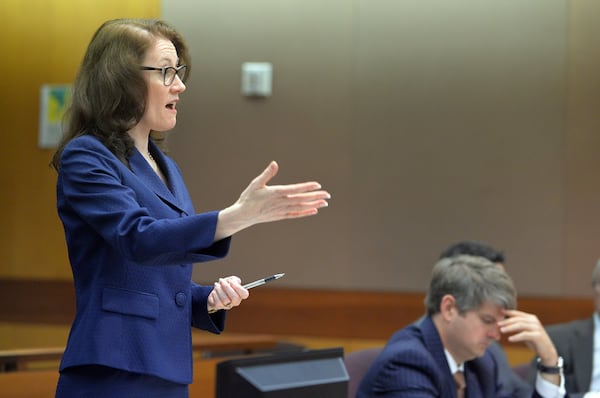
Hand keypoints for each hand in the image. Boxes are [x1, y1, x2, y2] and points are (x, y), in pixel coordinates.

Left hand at [207, 276, 248, 312]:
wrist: (216, 290)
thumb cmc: (226, 285)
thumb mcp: (232, 280)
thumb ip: (234, 280)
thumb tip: (232, 282)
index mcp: (241, 294)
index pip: (244, 294)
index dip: (238, 287)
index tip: (231, 281)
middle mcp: (236, 301)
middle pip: (235, 297)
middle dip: (226, 287)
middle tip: (221, 281)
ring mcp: (228, 305)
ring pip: (225, 300)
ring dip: (219, 290)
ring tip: (217, 285)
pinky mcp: (220, 307)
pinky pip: (218, 302)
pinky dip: (215, 294)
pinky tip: (215, 291)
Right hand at [214, 161, 330, 239]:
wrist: (243, 215)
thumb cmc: (249, 197)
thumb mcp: (256, 183)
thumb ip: (267, 174)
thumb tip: (275, 163)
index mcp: (275, 193)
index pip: (294, 189)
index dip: (306, 187)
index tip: (318, 185)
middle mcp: (280, 202)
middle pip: (301, 199)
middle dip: (315, 197)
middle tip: (328, 195)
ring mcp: (281, 210)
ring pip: (300, 207)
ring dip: (313, 205)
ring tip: (324, 203)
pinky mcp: (280, 216)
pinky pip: (295, 214)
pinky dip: (305, 213)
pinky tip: (314, 211)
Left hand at [499, 309, 559, 384]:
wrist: (547, 351)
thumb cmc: (534, 340)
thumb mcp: (525, 331)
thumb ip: (518, 325)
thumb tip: (504, 322)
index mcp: (531, 318)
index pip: (517, 313)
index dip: (508, 312)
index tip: (499, 313)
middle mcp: (534, 321)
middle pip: (517, 319)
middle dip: (506, 321)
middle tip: (497, 324)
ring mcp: (537, 328)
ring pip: (520, 325)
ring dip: (509, 328)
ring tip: (501, 330)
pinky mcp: (538, 336)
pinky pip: (525, 335)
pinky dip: (516, 336)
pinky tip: (510, 339)